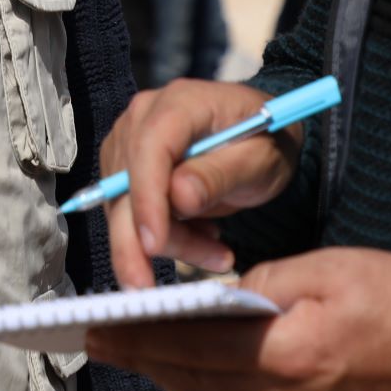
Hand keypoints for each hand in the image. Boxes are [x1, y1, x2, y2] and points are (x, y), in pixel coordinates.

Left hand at [84, 247, 390, 390]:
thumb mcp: (332, 268)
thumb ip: (269, 280)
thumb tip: (221, 295)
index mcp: (289, 353)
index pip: (194, 346)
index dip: (141, 338)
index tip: (99, 327)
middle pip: (194, 380)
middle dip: (141, 360)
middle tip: (96, 341)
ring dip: (167, 377)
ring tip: (130, 354)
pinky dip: (203, 390)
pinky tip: (187, 374)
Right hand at [98, 78, 302, 288]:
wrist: (260, 139)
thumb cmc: (266, 142)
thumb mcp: (261, 159)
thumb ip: (221, 175)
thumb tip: (179, 197)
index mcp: (180, 103)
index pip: (150, 148)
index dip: (147, 198)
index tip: (153, 245)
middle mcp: (143, 116)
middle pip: (125, 185)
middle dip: (139, 242)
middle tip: (151, 287)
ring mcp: (129, 142)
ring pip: (126, 209)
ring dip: (168, 242)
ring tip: (217, 252)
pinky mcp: (126, 169)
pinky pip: (132, 215)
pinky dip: (166, 238)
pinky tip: (203, 238)